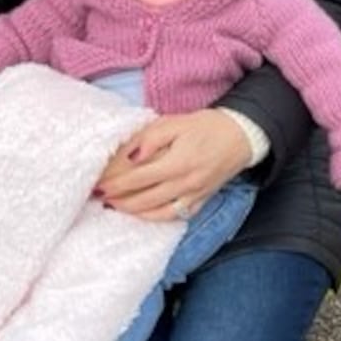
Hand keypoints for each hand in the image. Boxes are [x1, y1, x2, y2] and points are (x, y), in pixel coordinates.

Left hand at [96, 110, 250, 221]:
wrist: (241, 136)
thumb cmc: (205, 126)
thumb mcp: (174, 123)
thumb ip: (150, 139)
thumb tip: (131, 157)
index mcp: (178, 162)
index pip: (139, 179)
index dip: (116, 184)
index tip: (99, 185)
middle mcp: (187, 183)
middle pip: (146, 199)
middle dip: (120, 200)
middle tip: (99, 197)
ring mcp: (195, 195)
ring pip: (160, 212)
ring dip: (134, 212)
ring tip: (115, 207)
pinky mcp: (202, 201)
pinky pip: (176, 216)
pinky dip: (156, 217)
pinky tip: (142, 214)